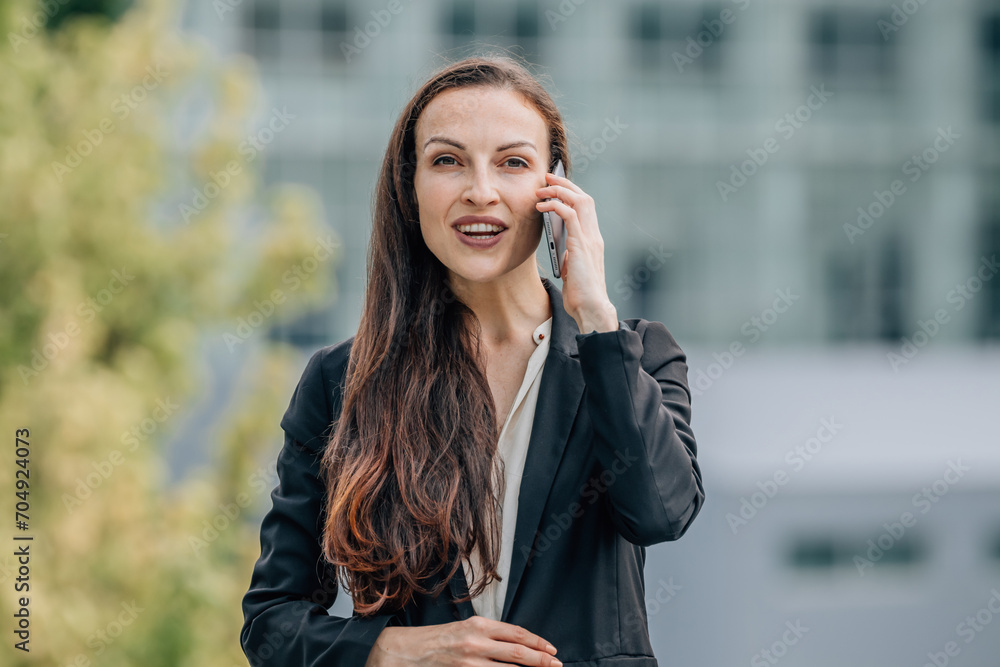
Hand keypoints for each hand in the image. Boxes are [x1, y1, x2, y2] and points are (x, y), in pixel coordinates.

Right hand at [365, 616, 561, 665]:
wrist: (405, 652)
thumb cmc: (437, 639)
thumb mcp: (466, 629)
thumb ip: (490, 635)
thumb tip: (518, 644)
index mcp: (479, 625)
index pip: (516, 634)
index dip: (537, 643)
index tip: (552, 650)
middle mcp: (476, 643)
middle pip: (518, 653)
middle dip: (541, 661)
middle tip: (557, 666)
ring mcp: (469, 663)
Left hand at [535, 172, 617, 333]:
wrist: (590, 307)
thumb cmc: (580, 293)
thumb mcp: (572, 268)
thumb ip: (568, 254)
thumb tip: (558, 245)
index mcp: (592, 240)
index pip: (586, 207)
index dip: (571, 192)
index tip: (555, 186)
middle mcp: (594, 235)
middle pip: (584, 197)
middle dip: (565, 184)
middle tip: (547, 178)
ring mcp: (589, 239)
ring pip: (579, 201)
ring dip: (559, 191)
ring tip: (541, 190)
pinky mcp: (581, 245)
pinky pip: (570, 215)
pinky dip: (555, 206)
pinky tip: (541, 207)